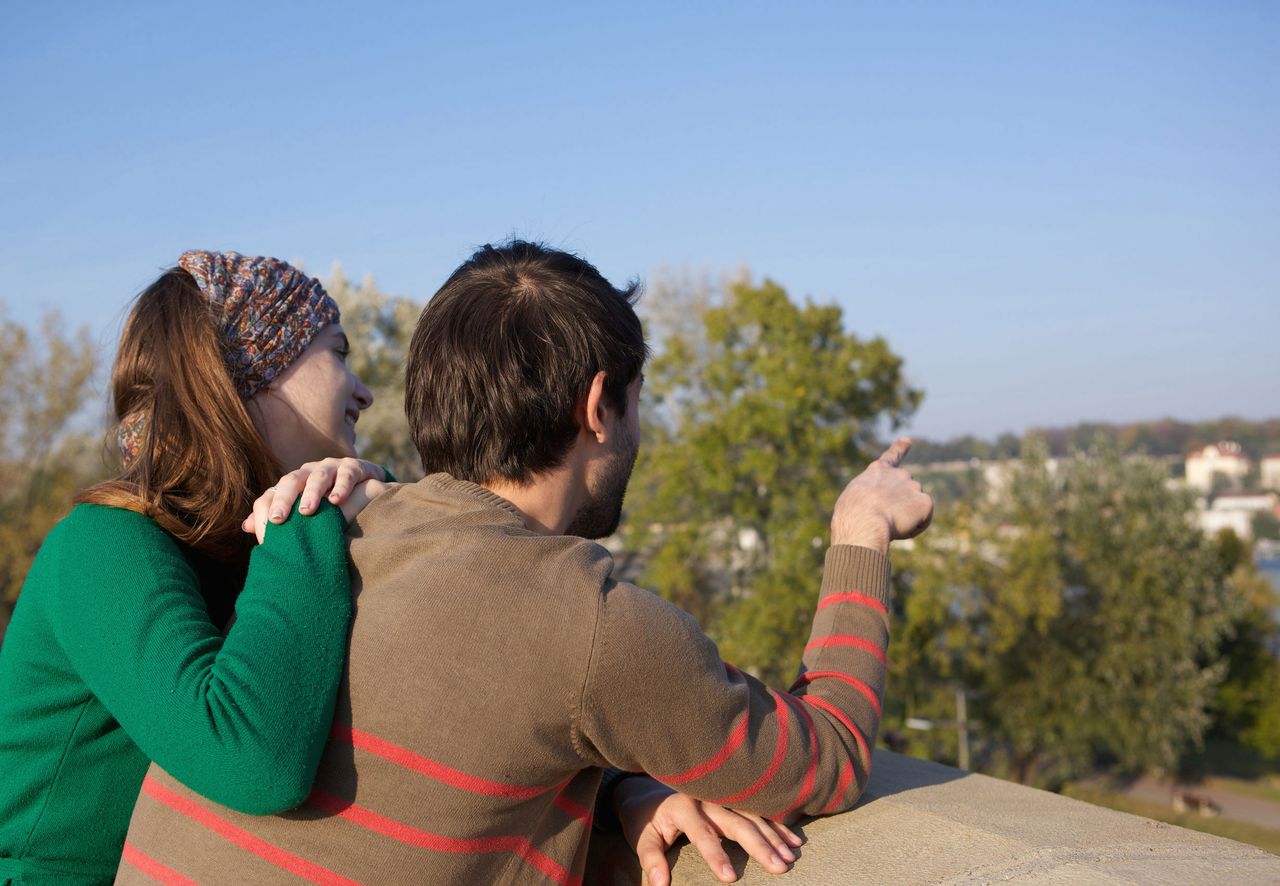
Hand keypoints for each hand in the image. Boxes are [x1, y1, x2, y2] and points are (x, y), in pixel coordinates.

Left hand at [241, 458, 389, 542]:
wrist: (367, 487)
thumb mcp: (303, 511)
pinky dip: (341, 486)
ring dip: (311, 493)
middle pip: (291, 481)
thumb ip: (280, 518)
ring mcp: (332, 467)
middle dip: (283, 499)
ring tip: (307, 511)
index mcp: (293, 483)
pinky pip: (347, 474)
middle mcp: (309, 472)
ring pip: (318, 476)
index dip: (266, 511)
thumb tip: (245, 527)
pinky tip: (337, 500)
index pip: (273, 493)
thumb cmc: (329, 503)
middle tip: (278, 519)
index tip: (262, 534)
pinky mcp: (354, 467)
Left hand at [614, 777, 800, 885]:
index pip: (702, 833)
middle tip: (778, 867)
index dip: (716, 855)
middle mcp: (705, 796)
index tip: (731, 878)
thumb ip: (651, 860)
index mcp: (682, 806)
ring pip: (752, 814)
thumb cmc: (646, 820)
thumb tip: (659, 885)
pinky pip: (758, 810)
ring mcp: (721, 795)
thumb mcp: (642, 838)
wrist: (648, 792)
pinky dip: (777, 826)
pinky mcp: (732, 797)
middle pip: (736, 821)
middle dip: (759, 845)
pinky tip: (794, 841)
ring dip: (773, 836)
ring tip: (790, 857)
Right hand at [830, 437, 932, 551]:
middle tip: (884, 518)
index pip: (892, 457)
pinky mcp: (925, 502)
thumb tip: (882, 510)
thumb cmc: (852, 514)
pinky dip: (914, 528)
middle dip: (900, 504)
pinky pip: (924, 520)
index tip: (908, 441)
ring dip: (905, 517)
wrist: (864, 520)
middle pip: (906, 491)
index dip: (900, 448)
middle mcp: (899, 474)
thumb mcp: (854, 499)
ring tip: (887, 524)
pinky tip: (899, 530)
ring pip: (914, 507)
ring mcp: (914, 486)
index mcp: (878, 471)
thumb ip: (870, 497)